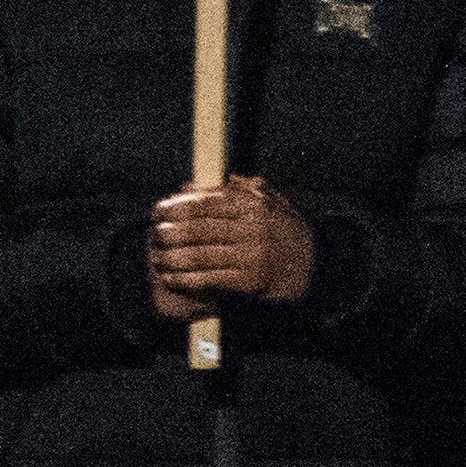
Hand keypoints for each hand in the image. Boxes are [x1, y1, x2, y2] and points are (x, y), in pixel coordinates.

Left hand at [147, 176, 313, 317]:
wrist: (311, 266)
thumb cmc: (282, 229)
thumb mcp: (267, 200)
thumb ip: (234, 190)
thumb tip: (194, 185)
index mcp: (252, 205)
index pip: (206, 203)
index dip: (178, 206)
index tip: (159, 210)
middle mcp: (251, 229)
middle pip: (198, 229)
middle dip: (171, 232)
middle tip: (154, 234)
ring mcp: (250, 256)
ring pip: (200, 255)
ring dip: (174, 258)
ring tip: (158, 258)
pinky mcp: (249, 281)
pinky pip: (209, 279)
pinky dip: (187, 280)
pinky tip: (173, 278)